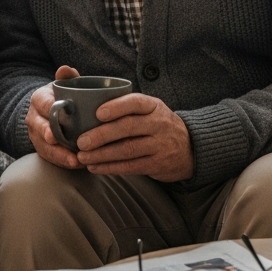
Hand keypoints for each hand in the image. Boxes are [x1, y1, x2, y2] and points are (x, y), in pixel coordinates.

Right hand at [26, 65, 80, 168]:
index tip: (57, 111)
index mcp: (38, 99)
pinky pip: (50, 157)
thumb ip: (67, 77)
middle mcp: (34, 118)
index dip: (49, 110)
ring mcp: (36, 135)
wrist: (50, 111)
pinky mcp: (42, 149)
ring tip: (74, 161)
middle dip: (48, 135)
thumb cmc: (62, 97)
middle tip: (57, 140)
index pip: (42, 104)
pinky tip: (76, 165)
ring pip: (44, 146)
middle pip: (40, 127)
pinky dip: (62, 162)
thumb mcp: (63, 85)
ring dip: (59, 154)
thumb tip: (65, 69)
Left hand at [76, 94, 193, 182]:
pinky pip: (131, 167)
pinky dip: (110, 168)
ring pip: (128, 150)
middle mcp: (159, 124)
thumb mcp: (149, 109)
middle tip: (81, 141)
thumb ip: (125, 106)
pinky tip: (95, 167)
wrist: (190, 148)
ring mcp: (160, 145)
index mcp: (153, 106)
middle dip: (102, 135)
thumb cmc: (156, 125)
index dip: (116, 107)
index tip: (97, 113)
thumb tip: (85, 104)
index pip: (136, 102)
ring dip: (102, 155)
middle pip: (128, 127)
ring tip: (83, 157)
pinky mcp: (157, 165)